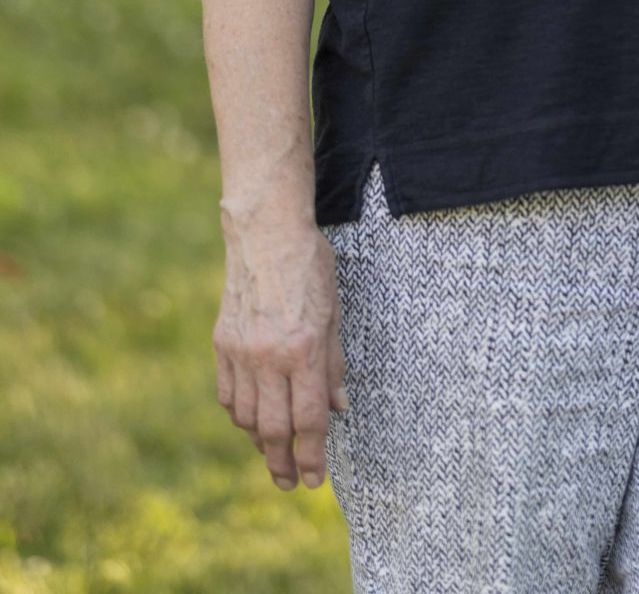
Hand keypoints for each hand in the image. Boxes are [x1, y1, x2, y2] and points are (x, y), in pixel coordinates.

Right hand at [213, 209, 347, 489]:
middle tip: (292, 483)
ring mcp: (240, 353)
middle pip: (274, 430)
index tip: (317, 480)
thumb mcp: (335, 313)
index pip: (309, 419)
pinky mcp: (222, 344)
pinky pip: (228, 395)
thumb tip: (338, 409)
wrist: (266, 234)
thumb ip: (334, 365)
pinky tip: (252, 421)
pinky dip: (240, 415)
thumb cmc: (310, 268)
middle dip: (285, 464)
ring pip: (247, 418)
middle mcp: (269, 357)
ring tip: (275, 454)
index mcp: (303, 349)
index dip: (314, 455)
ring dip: (261, 443)